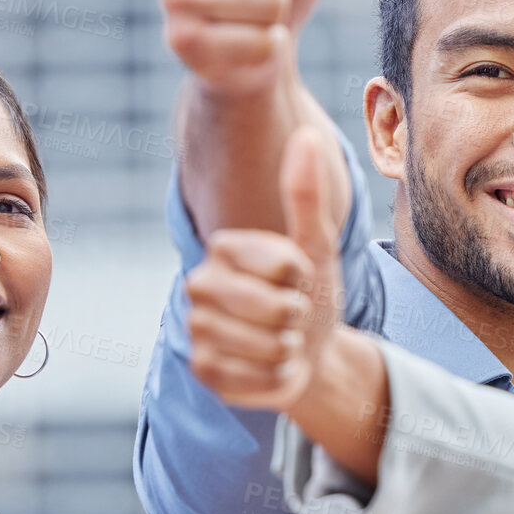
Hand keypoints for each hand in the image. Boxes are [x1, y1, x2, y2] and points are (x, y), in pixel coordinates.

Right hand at [186, 127, 341, 408]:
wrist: (310, 355)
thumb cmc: (311, 292)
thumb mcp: (316, 245)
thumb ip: (305, 194)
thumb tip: (307, 136)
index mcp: (222, 249)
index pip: (280, 264)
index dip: (302, 276)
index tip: (297, 278)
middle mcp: (199, 285)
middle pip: (272, 308)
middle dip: (298, 316)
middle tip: (291, 315)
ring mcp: (196, 329)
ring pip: (265, 345)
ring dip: (288, 349)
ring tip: (281, 341)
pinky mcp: (203, 370)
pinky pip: (252, 378)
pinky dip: (275, 378)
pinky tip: (269, 368)